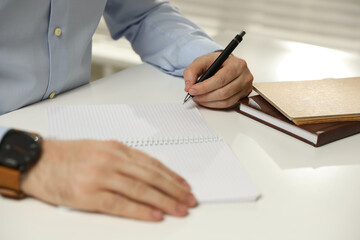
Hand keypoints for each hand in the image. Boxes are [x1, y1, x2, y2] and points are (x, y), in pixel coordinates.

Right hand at [21, 139, 196, 221]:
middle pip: (151, 176)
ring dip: (164, 201)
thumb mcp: (100, 148)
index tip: (185, 186)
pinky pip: (120, 204)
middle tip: (189, 200)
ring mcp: (100, 176)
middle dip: (174, 189)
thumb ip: (124, 159)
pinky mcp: (88, 195)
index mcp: (116, 148)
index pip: (152, 163)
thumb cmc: (70, 156)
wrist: (38, 161)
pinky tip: (155, 215)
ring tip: (179, 209)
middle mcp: (111, 160)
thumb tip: (150, 174)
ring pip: (140, 189)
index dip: (171, 176)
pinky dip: (140, 210)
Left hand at [184, 52, 253, 108]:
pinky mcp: (243, 95)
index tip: (192, 90)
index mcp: (236, 64)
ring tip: (198, 98)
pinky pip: (228, 104)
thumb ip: (192, 71)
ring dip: (209, 102)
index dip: (205, 87)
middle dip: (205, 96)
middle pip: (224, 92)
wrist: (226, 64)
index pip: (220, 79)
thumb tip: (189, 86)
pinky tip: (207, 101)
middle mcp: (244, 75)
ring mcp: (245, 87)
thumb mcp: (202, 61)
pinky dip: (215, 105)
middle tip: (194, 96)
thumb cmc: (216, 62)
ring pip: (226, 100)